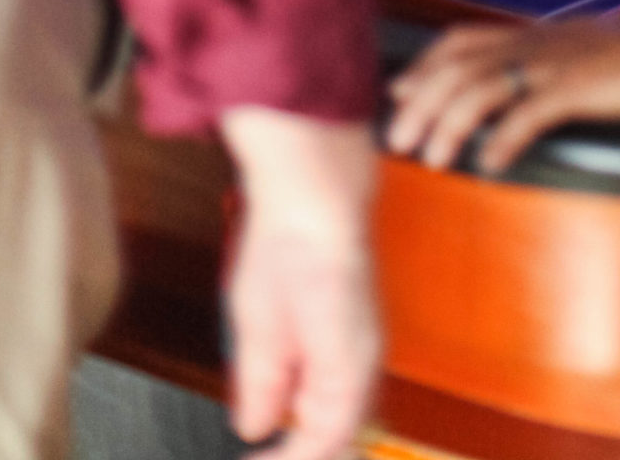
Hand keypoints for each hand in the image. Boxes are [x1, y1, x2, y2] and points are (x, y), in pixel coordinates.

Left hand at [219, 109, 378, 459]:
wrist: (317, 186)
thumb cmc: (291, 240)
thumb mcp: (257, 320)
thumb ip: (260, 383)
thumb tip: (254, 426)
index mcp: (345, 368)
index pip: (323, 446)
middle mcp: (364, 361)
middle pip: (338, 433)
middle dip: (298, 448)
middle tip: (260, 453)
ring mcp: (363, 342)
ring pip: (339, 410)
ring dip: (303, 427)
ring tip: (265, 425)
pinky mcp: (354, 326)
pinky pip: (337, 383)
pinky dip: (308, 399)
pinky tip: (280, 391)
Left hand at [386, 15, 619, 175]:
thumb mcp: (571, 48)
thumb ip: (536, 59)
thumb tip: (504, 82)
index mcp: (528, 34)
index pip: (459, 41)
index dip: (424, 65)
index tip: (399, 93)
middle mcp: (531, 44)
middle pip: (457, 68)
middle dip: (421, 103)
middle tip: (398, 142)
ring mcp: (552, 64)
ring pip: (483, 88)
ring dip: (451, 124)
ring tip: (432, 159)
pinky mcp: (578, 87)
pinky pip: (531, 111)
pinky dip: (504, 137)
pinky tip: (489, 164)